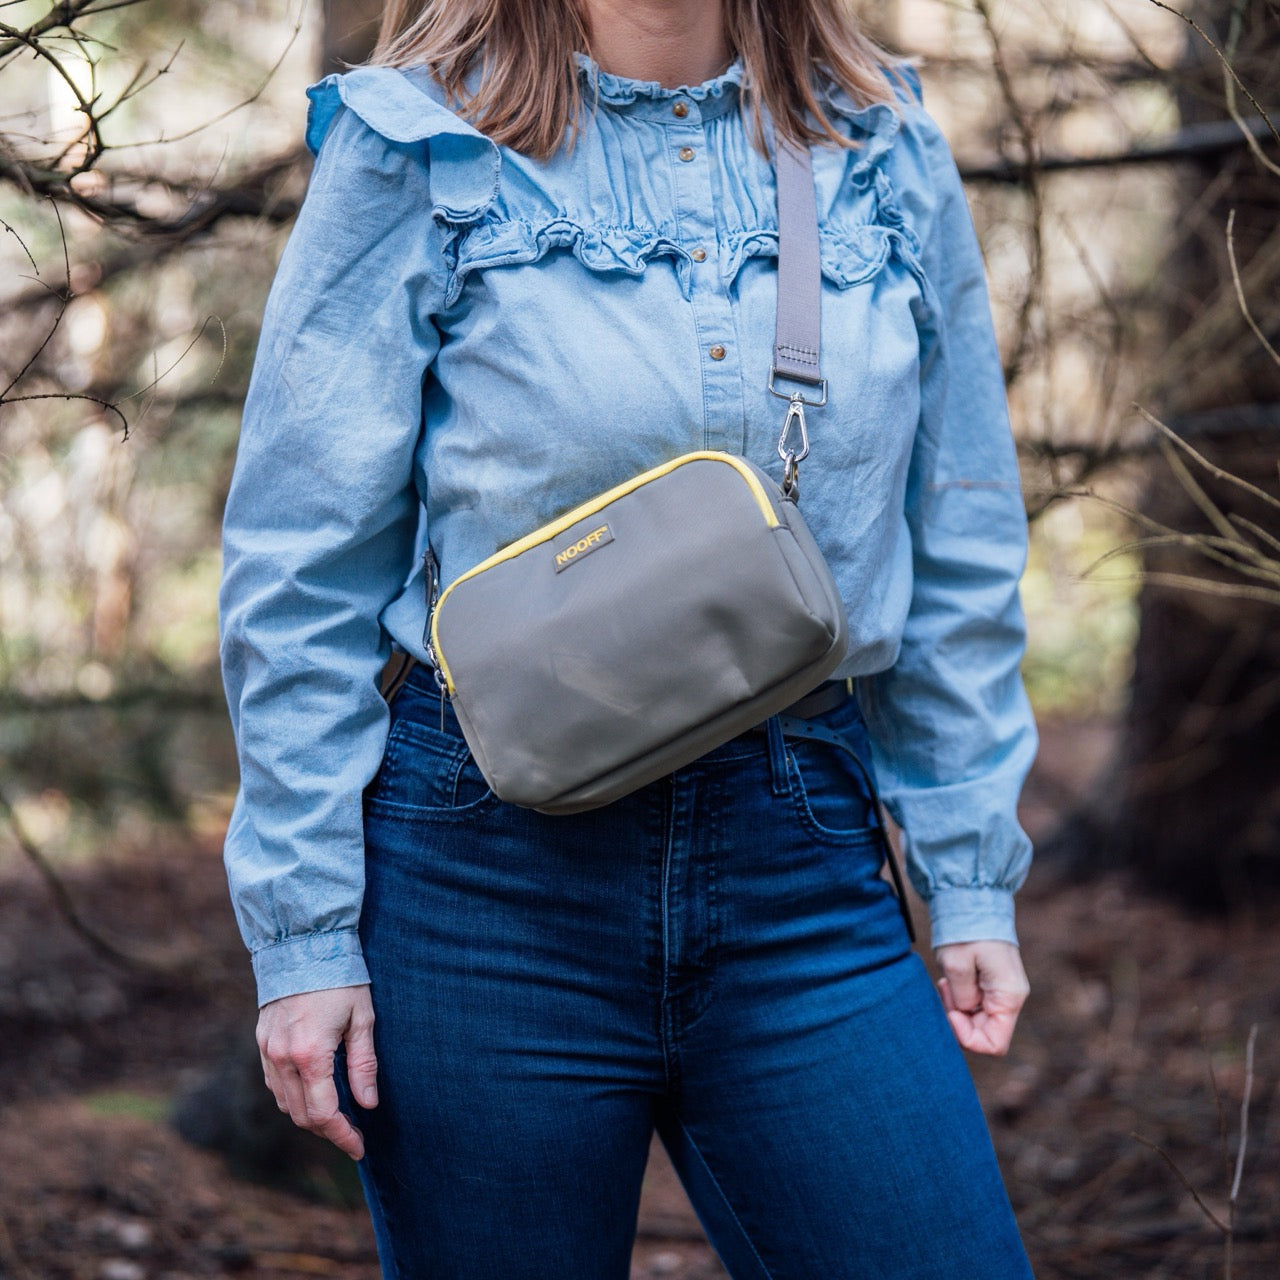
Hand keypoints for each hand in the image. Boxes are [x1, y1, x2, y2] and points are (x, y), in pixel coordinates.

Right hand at [256, 983, 377, 1159]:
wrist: (302, 944)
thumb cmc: (340, 978)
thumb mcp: (362, 1018)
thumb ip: (363, 1065)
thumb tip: (368, 1104)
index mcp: (310, 1055)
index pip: (324, 1113)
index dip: (342, 1136)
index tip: (359, 1147)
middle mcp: (283, 1058)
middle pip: (302, 1115)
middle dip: (328, 1130)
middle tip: (352, 1134)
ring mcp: (268, 1051)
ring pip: (285, 1103)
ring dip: (310, 1116)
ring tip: (337, 1116)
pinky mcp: (262, 1042)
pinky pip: (275, 1084)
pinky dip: (293, 1097)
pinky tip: (314, 1092)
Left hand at [934, 940, 1028, 1056]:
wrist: (973, 901)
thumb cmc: (965, 930)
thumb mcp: (956, 965)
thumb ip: (961, 998)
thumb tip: (964, 1012)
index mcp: (1009, 997)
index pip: (994, 1044)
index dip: (967, 1037)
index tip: (951, 1013)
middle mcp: (1011, 997)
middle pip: (984, 1032)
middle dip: (959, 1020)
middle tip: (945, 991)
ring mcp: (1002, 990)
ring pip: (978, 1019)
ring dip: (957, 1007)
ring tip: (947, 981)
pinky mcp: (992, 983)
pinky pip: (975, 1004)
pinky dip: (959, 998)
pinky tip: (951, 979)